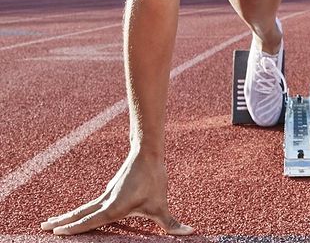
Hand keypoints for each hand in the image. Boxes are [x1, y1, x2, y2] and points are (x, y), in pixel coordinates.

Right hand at [40, 150, 193, 235]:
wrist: (148, 152)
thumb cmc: (154, 179)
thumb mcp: (162, 205)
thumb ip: (172, 224)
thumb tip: (190, 233)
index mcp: (112, 209)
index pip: (88, 222)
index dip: (72, 228)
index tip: (54, 232)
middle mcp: (106, 202)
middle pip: (80, 214)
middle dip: (62, 222)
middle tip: (42, 227)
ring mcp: (108, 194)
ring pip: (85, 208)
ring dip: (69, 215)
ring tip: (53, 222)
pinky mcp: (112, 189)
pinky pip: (93, 203)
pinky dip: (82, 210)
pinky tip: (81, 214)